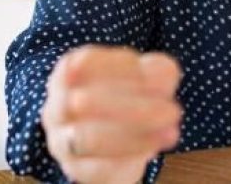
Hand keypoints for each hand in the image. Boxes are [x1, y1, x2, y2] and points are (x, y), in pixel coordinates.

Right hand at [41, 45, 182, 183]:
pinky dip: (127, 157)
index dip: (119, 67)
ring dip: (132, 135)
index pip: (85, 62)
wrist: (117, 142)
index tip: (148, 74)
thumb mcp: (149, 75)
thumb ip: (158, 71)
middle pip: (83, 102)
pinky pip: (96, 167)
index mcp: (68, 72)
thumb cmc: (130, 96)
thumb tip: (162, 77)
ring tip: (171, 133)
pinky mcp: (76, 169)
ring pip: (87, 137)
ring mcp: (62, 140)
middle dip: (133, 106)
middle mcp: (56, 106)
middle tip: (174, 111)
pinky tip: (153, 150)